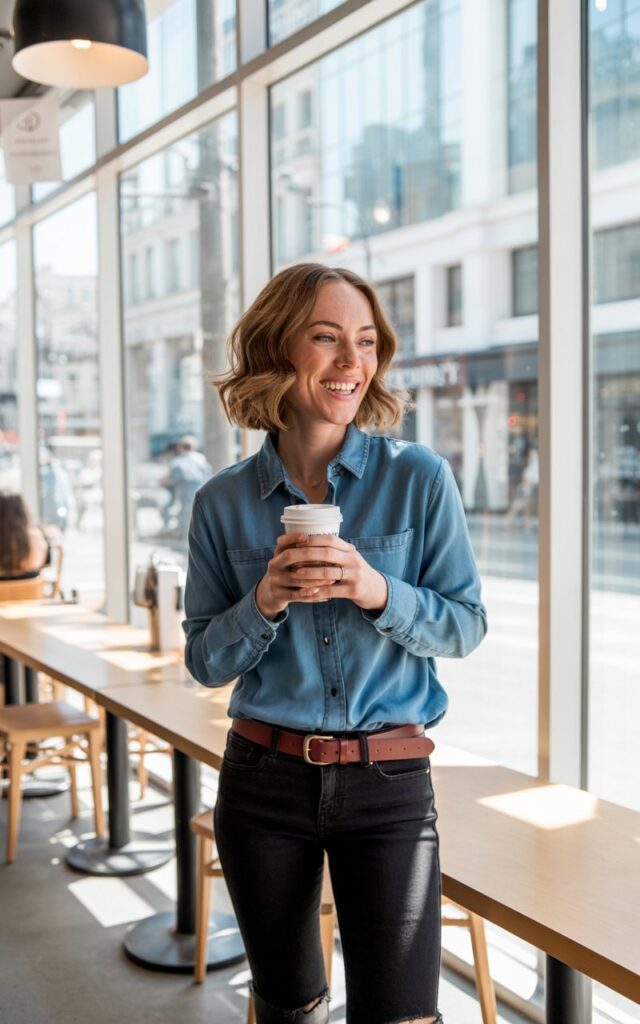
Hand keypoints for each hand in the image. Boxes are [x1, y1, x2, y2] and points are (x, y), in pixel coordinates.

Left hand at [256, 534, 387, 619]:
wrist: (377, 589)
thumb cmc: (355, 572)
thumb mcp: (348, 557)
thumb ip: (333, 550)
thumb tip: (306, 540)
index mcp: (350, 550)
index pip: (330, 539)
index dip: (312, 539)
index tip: (295, 540)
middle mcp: (353, 560)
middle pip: (327, 553)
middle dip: (306, 554)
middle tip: (289, 557)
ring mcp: (355, 575)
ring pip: (328, 573)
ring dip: (309, 573)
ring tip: (294, 573)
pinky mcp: (354, 591)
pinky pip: (332, 591)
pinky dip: (317, 591)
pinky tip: (306, 591)